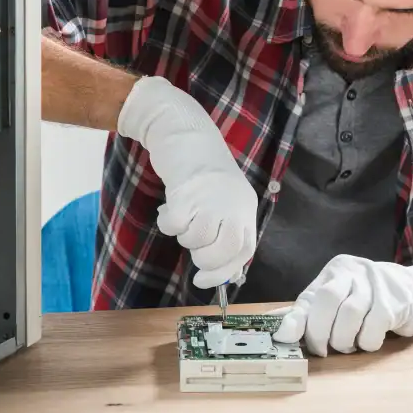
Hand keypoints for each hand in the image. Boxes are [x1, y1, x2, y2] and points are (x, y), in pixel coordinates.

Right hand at [117, 76, 256, 288]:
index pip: (244, 250)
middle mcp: (234, 203)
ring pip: (196, 240)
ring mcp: (211, 197)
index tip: (204, 281)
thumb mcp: (222, 200)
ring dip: (182, 234)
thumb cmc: (201, 171)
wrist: (184, 132)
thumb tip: (224, 274)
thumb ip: (225, 229)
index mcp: (245, 206)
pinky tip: (168, 208)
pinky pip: (174, 226)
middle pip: (223, 251)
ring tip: (180, 214)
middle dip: (203, 258)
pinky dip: (167, 222)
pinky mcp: (187, 192)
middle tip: (191, 241)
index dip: (224, 271)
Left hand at [272, 255, 412, 356]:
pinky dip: (367, 342)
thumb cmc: (375, 299)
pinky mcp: (395, 301)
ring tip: (348, 345)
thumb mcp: (344, 299)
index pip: (310, 295)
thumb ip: (314, 311)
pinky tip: (369, 340)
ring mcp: (376, 284)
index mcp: (337, 270)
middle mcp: (354, 271)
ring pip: (349, 316)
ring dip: (344, 340)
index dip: (296, 319)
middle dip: (320, 332)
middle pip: (327, 300)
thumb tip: (282, 330)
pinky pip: (373, 328)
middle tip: (323, 350)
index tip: (285, 338)